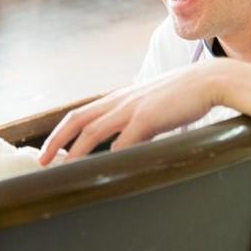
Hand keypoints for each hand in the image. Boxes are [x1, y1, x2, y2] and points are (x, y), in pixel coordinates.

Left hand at [38, 59, 236, 164]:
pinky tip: (105, 170)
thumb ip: (135, 120)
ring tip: (63, 170)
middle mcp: (120, 101)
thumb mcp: (151, 104)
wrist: (209, 80)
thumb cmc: (183, 94)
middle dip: (56, 141)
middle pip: (78, 120)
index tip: (50, 148)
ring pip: (94, 131)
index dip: (60, 131)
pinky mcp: (149, 117)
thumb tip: (126, 142)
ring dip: (75, 153)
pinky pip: (124, 141)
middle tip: (42, 161)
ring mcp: (132, 108)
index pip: (80, 113)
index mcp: (119, 98)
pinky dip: (112, 156)